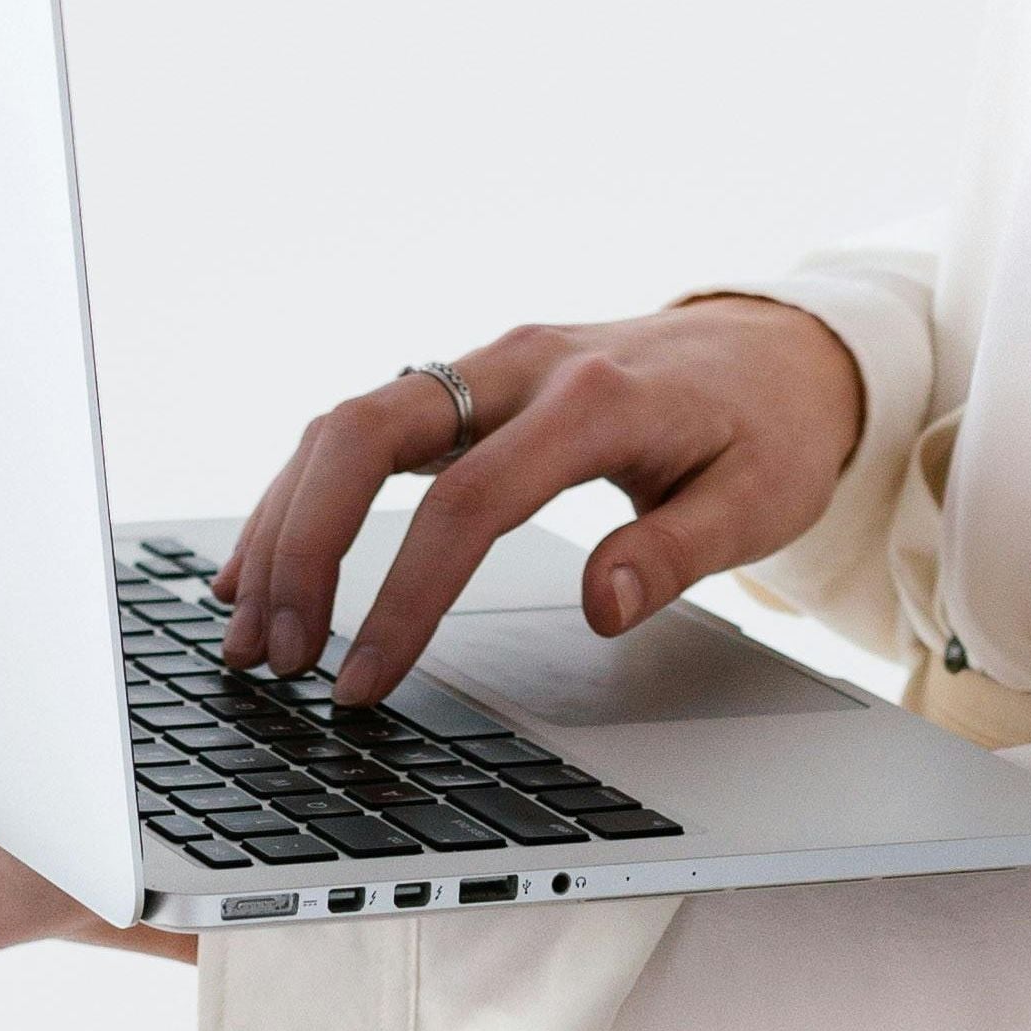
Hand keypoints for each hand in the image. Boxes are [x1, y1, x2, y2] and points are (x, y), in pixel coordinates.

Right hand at [216, 298, 867, 701]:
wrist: (781, 346)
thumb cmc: (769, 428)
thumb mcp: (761, 502)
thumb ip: (678, 552)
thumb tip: (600, 608)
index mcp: (596, 401)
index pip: (469, 500)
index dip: (403, 596)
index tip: (360, 684)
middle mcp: (524, 365)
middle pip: (371, 431)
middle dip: (304, 542)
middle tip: (272, 654)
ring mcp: (490, 365)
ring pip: (350, 421)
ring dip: (287, 520)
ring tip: (249, 628)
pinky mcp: (472, 381)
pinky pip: (366, 425)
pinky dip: (307, 489)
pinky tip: (267, 558)